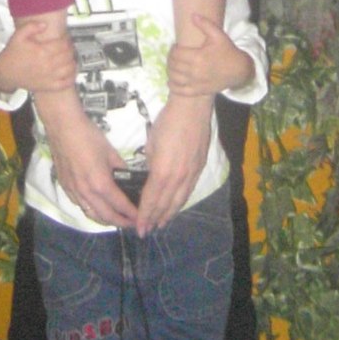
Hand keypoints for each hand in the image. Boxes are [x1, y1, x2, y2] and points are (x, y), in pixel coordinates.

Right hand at [0, 14, 75, 96]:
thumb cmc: (12, 55)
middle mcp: (47, 64)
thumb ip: (31, 27)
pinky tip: (71, 71)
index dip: (67, 39)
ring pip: (70, 67)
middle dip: (71, 48)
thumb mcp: (18, 36)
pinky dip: (72, 77)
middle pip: (68, 54)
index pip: (63, 44)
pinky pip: (66, 83)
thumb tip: (44, 25)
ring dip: (73, 60)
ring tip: (70, 56)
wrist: (5, 72)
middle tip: (69, 45)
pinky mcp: (48, 86)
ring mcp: (49, 77)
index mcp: (41, 51)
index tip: (65, 37)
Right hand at [41, 94, 138, 229]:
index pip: (120, 205)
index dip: (132, 214)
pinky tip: (97, 208)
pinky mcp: (65, 188)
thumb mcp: (111, 152)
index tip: (141, 217)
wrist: (63, 127)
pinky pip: (80, 206)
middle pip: (106, 216)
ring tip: (117, 219)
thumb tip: (128, 179)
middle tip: (132, 223)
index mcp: (100, 183)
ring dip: (106, 220)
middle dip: (121, 222)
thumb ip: (121, 169)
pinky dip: (92, 211)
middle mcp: (86, 193)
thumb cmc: (89, 136)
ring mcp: (73, 192)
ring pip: (91, 214)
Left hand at [134, 92, 213, 235]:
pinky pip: (188, 191)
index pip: (151, 199)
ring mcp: (192, 174)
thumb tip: (152, 173)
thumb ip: (151, 162)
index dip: (144, 215)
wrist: (193, 108)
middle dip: (155, 219)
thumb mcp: (151, 142)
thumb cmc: (168, 121)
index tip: (139, 226)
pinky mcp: (200, 168)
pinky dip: (180, 202)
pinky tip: (176, 206)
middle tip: (146, 231)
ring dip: (169, 214)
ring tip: (160, 224)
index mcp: (163, 172)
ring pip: (179, 200)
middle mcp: (179, 178)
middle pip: (166, 204)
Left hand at [167, 14, 253, 98]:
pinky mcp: (198, 91)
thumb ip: (205, 24)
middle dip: (170, 59)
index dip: (173, 49)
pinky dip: (172, 86)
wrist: (239, 70)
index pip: (176, 53)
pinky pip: (181, 91)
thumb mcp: (218, 35)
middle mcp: (195, 71)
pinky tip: (171, 81)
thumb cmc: (227, 51)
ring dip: (169, 71)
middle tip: (173, 55)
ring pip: (174, 78)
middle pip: (173, 65)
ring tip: (172, 66)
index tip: (175, 46)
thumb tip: (192, 15)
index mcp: (198, 57)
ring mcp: (196, 82)